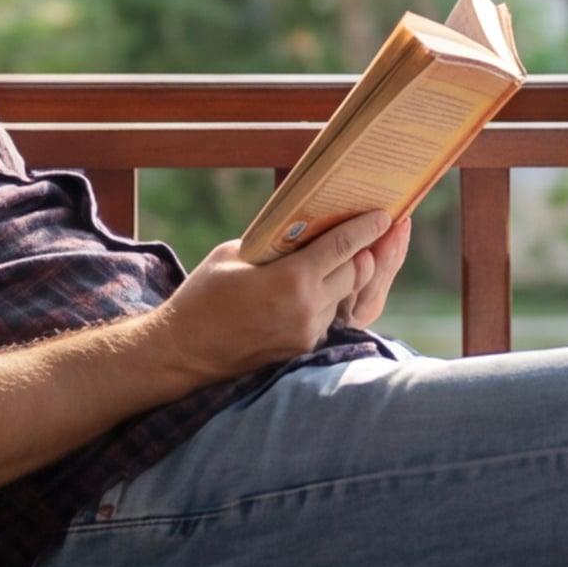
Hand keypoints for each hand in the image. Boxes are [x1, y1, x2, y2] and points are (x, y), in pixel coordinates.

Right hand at [152, 209, 395, 382]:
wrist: (182, 351)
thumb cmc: (202, 295)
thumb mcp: (235, 254)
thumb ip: (275, 243)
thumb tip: (303, 230)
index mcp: (292, 279)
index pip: (344, 247)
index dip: (366, 228)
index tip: (385, 215)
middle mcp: (307, 309)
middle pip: (356, 272)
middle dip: (362, 253)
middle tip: (367, 235)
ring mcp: (307, 333)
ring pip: (344, 297)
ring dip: (343, 279)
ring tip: (332, 261)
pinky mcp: (302, 349)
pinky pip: (327, 317)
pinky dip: (325, 300)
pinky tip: (310, 289)